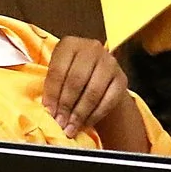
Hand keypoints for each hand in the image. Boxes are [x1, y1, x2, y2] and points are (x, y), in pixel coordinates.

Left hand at [40, 37, 146, 151]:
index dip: (52, 93)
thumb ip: (53, 88)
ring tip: (71, 127)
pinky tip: (85, 123)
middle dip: (66, 105)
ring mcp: (109, 62)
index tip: (49, 112)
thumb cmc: (72, 75)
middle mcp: (92, 48)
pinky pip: (108, 101)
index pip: (58, 70)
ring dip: (80, 113)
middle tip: (60, 122)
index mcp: (70, 44)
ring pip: (93, 92)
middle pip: (76, 80)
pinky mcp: (122, 78)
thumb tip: (50, 111)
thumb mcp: (60, 73)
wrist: (99, 75)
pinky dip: (95, 115)